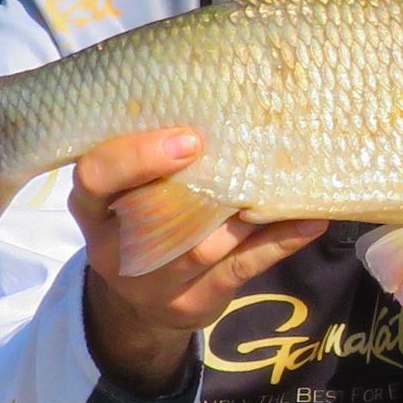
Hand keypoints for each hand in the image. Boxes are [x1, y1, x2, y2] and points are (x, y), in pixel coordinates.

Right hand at [69, 127, 327, 394]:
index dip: (137, 156)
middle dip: (198, 189)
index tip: (188, 139)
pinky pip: (239, 269)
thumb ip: (157, 157)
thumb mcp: (131, 189)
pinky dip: (278, 243)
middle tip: (241, 158)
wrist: (140, 302)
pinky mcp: (190, 303)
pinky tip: (309, 222)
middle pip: (149, 219)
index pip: (95, 175)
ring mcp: (151, 282)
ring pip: (199, 248)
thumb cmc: (143, 218)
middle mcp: (112, 247)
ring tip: (282, 182)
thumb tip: (229, 99)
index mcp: (93, 206)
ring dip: (244, 213)